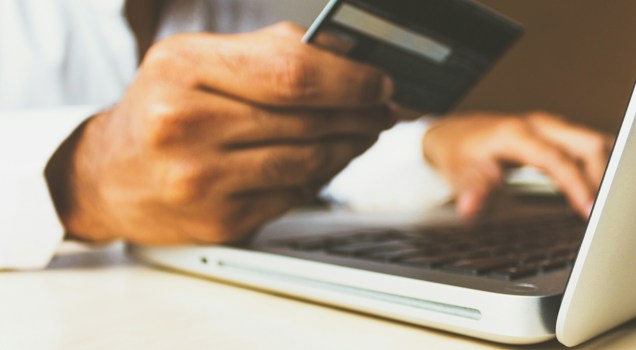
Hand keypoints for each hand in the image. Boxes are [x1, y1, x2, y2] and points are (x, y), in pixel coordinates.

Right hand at [46, 22, 394, 244]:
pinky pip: (293, 195)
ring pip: (308, 161)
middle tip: (384, 109)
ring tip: (362, 133)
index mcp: (182, 68)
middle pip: (306, 118)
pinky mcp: (219, 221)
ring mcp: (200, 180)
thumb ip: (270, 52)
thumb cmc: (161, 109)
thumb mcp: (197, 60)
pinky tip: (327, 161)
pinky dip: (321, 176)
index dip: (350, 79)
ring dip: (349, 146)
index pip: (292, 72)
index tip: (380, 81)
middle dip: (361, 113)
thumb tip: (350, 56)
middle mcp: (184, 124)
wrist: (108, 176)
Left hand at [423, 112, 614, 217]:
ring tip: (612, 204)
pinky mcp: (558, 135)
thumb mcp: (459, 172)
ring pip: (595, 142)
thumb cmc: (460, 152)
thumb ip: (471, 189)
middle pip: (588, 143)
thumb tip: (470, 207)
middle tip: (609, 212)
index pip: (557, 158)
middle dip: (604, 176)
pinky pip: (590, 147)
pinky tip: (604, 191)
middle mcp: (540, 125)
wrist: (456, 134)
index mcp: (517, 133)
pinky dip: (601, 167)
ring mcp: (552, 128)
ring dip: (607, 171)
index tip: (589, 210)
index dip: (576, 184)